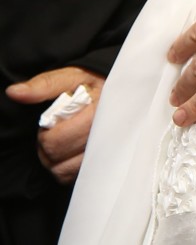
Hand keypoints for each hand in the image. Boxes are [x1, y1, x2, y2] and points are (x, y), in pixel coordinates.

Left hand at [4, 66, 102, 182]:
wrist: (122, 92)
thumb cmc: (96, 84)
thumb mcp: (73, 76)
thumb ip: (45, 84)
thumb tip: (15, 92)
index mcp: (98, 112)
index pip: (57, 140)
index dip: (46, 133)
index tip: (54, 121)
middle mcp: (106, 135)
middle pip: (58, 154)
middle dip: (49, 144)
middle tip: (56, 131)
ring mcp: (107, 152)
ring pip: (64, 170)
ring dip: (56, 158)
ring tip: (62, 142)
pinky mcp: (103, 164)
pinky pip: (73, 177)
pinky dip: (66, 167)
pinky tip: (71, 152)